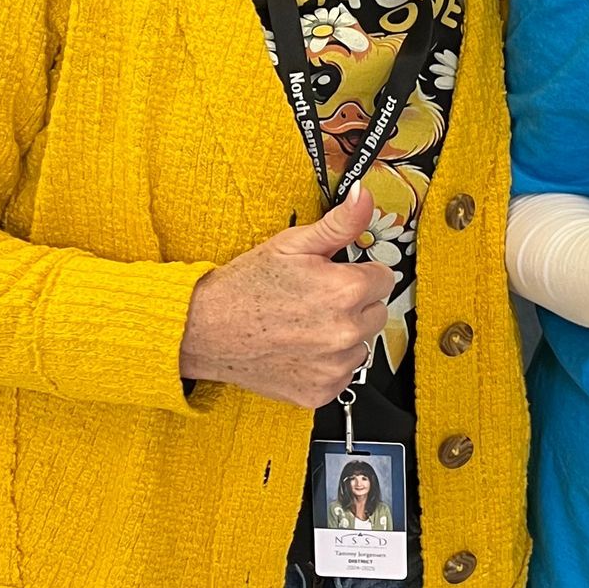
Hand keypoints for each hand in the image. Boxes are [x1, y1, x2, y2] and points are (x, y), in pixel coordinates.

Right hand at [179, 185, 395, 407]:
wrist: (204, 329)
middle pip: (377, 312)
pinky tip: (299, 349)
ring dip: (342, 336)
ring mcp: (334, 366)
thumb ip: (340, 222)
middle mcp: (347, 332)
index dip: (359, 273)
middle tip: (315, 300)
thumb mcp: (292, 243)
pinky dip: (327, 364)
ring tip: (304, 325)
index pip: (384, 278)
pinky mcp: (321, 391)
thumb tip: (366, 196)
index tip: (335, 276)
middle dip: (354, 304)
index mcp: (347, 290)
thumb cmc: (246, 285)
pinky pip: (342, 373)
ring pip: (362, 345)